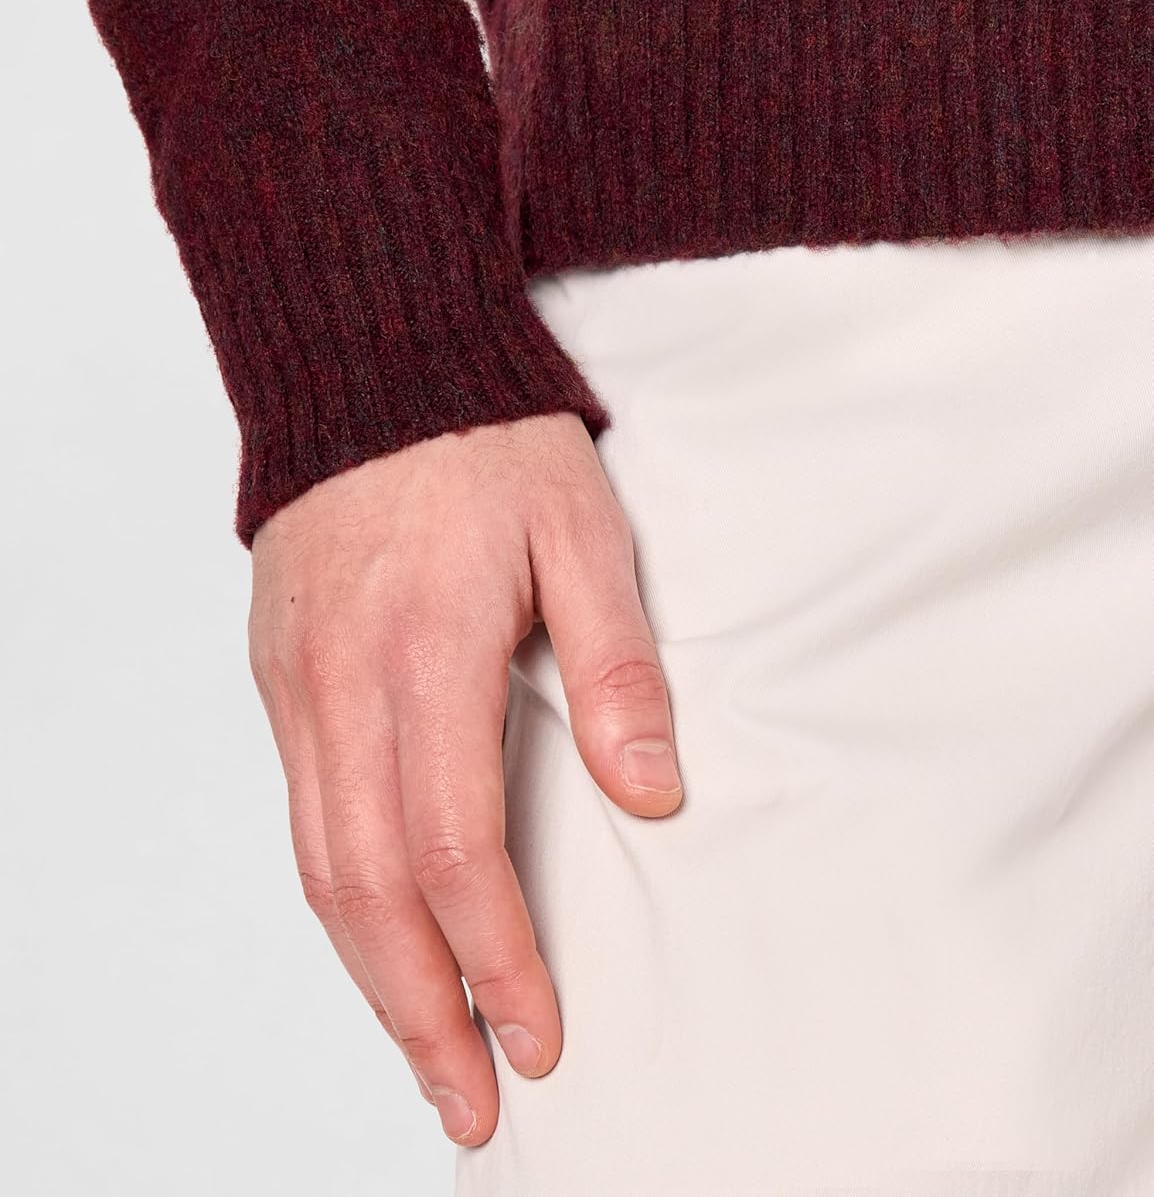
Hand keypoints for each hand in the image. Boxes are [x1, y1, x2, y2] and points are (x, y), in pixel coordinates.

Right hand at [247, 410, 681, 1145]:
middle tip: (470, 1102)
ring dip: (370, 974)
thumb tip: (654, 796)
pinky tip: (377, 934)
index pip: (455, 847)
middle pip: (368, 890)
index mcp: (427, 650)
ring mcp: (297, 681)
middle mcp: (343, 682)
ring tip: (424, 1050)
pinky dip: (337, 897)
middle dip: (420, 1012)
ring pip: (319, 866)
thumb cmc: (488, 441)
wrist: (371, 361)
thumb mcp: (583, 531)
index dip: (497, 958)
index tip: (539, 1037)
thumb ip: (617, 668)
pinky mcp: (279, 673)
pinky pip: (300, 812)